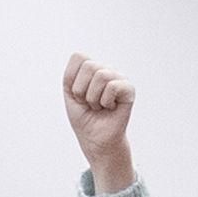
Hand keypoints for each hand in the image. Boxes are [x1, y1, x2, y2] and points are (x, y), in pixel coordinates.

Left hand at [61, 54, 135, 189]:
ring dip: (93, 98)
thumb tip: (86, 62)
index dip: (73, 80)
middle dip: (82, 90)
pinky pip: (113, 86)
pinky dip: (105, 101)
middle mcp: (106, 69)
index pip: (79, 57)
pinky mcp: (129, 89)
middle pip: (89, 66)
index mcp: (92, 68)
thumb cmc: (83, 116)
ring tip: (99, 106)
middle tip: (89, 103)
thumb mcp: (69, 93)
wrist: (94, 138)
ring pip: (101, 75)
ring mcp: (119, 78)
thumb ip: (71, 74)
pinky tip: (110, 107)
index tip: (77, 95)